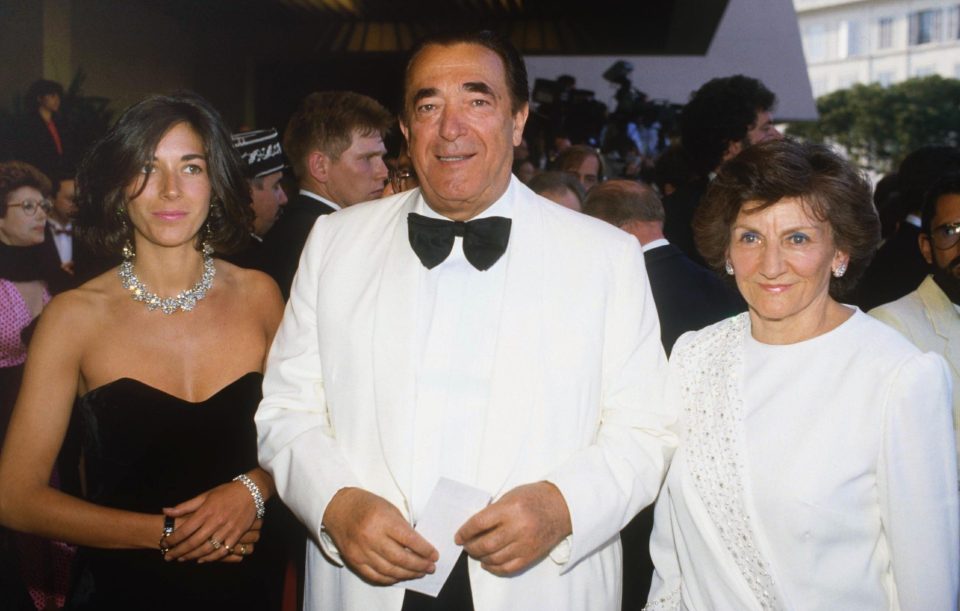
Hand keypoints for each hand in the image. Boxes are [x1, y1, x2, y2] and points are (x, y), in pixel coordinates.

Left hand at [160, 480, 257, 562]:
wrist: (251, 491)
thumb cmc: (226, 492)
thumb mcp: (205, 495)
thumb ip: (186, 506)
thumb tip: (166, 511)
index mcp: (206, 510)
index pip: (185, 529)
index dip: (173, 538)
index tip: (164, 543)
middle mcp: (216, 521)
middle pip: (194, 541)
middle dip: (179, 551)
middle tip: (168, 556)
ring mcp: (227, 529)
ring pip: (207, 548)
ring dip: (192, 556)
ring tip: (181, 559)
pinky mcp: (237, 534)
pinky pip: (222, 550)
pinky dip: (211, 557)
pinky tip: (202, 559)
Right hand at [322, 487, 437, 584]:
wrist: (338, 507)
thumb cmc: (366, 505)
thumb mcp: (389, 508)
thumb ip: (402, 527)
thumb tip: (419, 547)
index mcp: (382, 520)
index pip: (409, 539)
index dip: (424, 550)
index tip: (434, 555)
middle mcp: (371, 537)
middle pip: (400, 558)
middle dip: (419, 565)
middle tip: (430, 567)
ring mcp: (361, 551)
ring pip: (389, 570)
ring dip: (407, 574)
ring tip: (418, 573)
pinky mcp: (354, 560)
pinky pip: (374, 575)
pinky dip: (389, 579)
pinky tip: (399, 576)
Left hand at [455, 482, 570, 575]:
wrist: (563, 507)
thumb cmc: (534, 497)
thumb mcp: (511, 496)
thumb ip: (494, 511)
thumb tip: (474, 528)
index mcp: (510, 509)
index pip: (479, 523)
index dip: (465, 532)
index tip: (458, 536)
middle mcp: (518, 527)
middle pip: (485, 544)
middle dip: (470, 547)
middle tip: (466, 545)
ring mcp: (525, 544)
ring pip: (494, 558)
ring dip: (480, 558)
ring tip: (476, 553)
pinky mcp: (531, 555)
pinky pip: (508, 567)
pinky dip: (494, 568)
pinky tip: (488, 563)